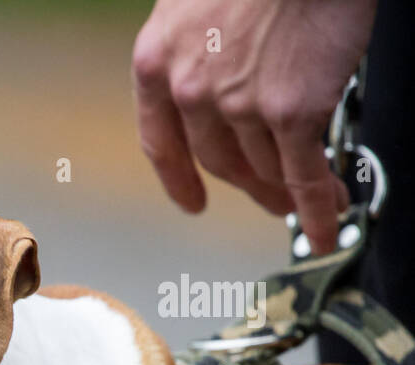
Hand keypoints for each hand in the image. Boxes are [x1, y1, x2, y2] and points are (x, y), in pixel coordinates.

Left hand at [132, 0, 375, 253]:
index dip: (178, 178)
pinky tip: (328, 221)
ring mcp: (240, 104)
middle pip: (219, 159)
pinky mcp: (291, 111)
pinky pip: (303, 173)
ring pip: (263, 165)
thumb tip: (224, 71)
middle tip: (271, 199)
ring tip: (309, 200)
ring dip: (287, 191)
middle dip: (248, 186)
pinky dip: (316, 205)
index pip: (162, 141)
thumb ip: (201, 44)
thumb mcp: (197, 0)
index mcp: (156, 62)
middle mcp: (190, 91)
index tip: (191, 203)